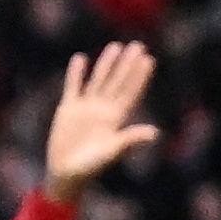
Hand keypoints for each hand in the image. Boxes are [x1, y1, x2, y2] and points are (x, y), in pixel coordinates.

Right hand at [40, 42, 158, 197]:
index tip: (149, 60)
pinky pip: (73, 86)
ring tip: (115, 47)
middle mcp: (103, 110)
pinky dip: (76, 73)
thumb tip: (154, 133)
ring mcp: (86, 108)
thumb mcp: (112, 151)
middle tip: (138, 45)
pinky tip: (80, 59)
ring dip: (107, 64)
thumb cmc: (91, 167)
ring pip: (98, 80)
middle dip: (128, 64)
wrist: (66, 173)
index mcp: (115, 119)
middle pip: (118, 81)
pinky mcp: (68, 109)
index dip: (139, 76)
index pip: (130, 92)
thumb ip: (130, 139)